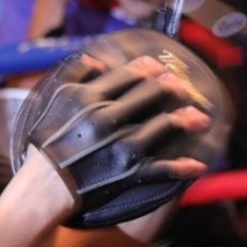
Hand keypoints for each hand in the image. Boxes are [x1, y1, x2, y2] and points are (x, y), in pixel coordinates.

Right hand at [12, 30, 231, 227]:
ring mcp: (120, 146)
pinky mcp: (128, 172)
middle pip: (149, 95)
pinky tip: (199, 166)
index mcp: (88, 97)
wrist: (44, 187)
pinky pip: (161, 168)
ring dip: (185, 121)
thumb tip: (98, 60)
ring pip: (161, 126)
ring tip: (202, 118)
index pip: (127, 75)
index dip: (148, 69)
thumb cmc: (45, 143)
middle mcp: (106, 118)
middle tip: (183, 87)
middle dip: (170, 88)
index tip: (160, 66)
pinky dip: (181, 167)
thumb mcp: (52, 100)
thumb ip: (73, 74)